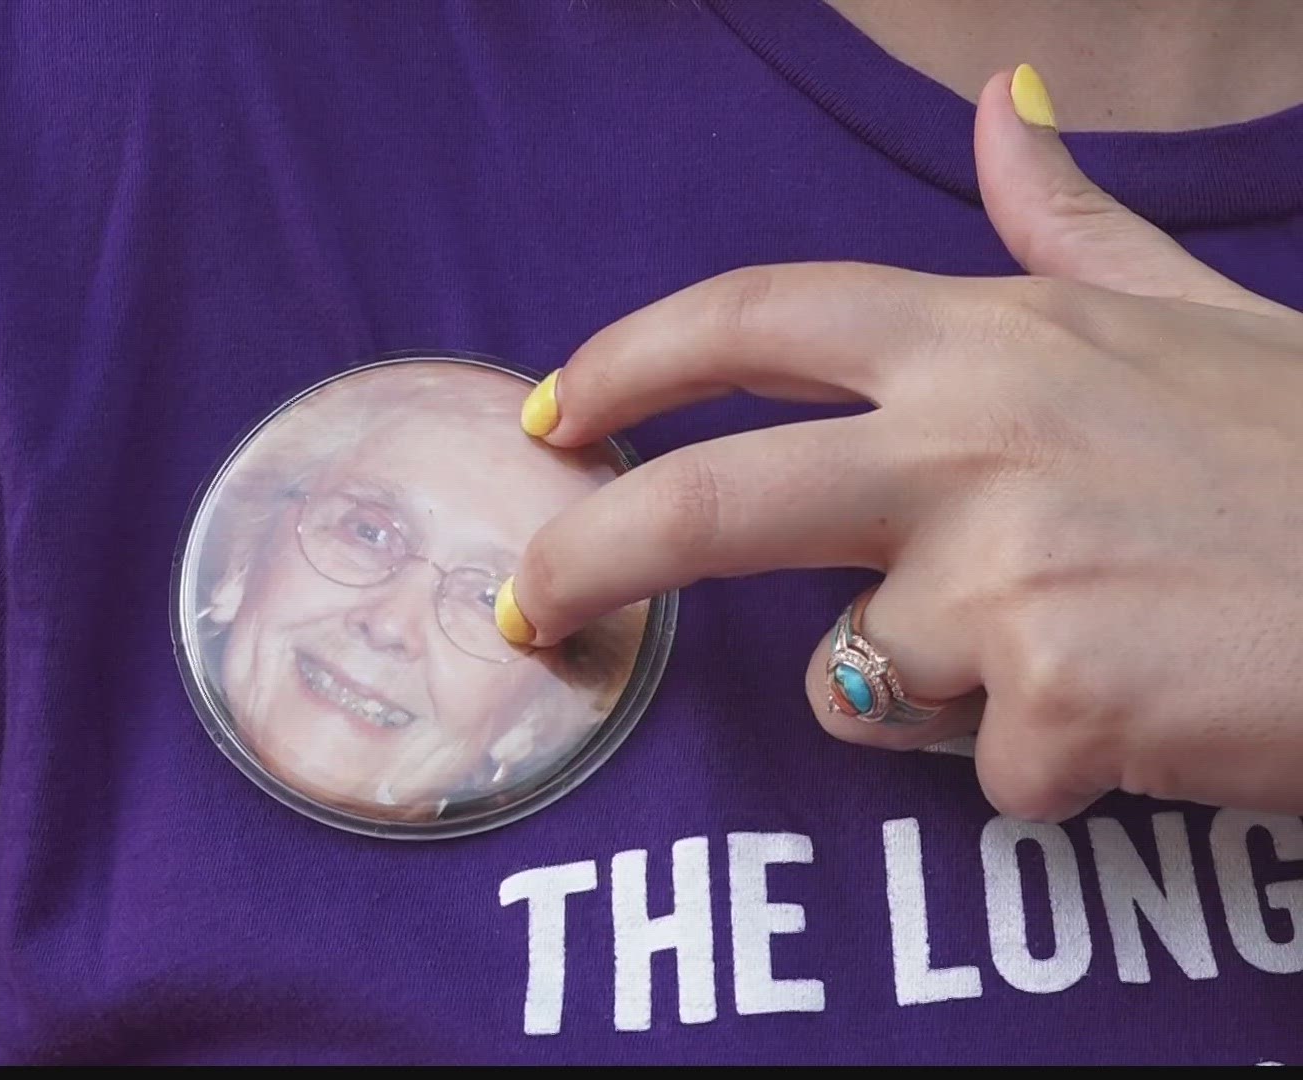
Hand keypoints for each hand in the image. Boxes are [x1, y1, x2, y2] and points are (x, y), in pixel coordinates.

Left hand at [496, 65, 1302, 822]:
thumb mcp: (1199, 315)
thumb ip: (1073, 227)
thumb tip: (1006, 104)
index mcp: (993, 338)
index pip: (755, 317)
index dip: (626, 360)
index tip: (547, 413)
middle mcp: (973, 440)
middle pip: (705, 502)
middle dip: (582, 560)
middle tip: (525, 611)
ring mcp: (1006, 571)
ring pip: (861, 676)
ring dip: (942, 691)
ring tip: (1089, 651)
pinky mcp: (1053, 697)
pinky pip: (982, 769)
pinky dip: (1051, 767)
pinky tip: (1153, 718)